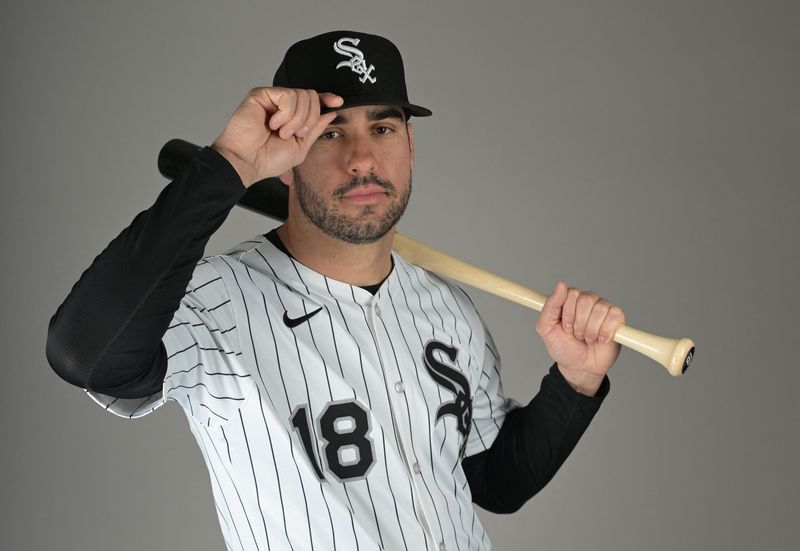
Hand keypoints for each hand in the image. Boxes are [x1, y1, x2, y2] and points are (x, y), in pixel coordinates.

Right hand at [211, 87, 342, 186]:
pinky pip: (288, 95)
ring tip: (281, 132)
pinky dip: (286, 114)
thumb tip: (330, 112)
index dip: (326, 98)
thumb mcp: (301, 147)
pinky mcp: (261, 94)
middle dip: (310, 118)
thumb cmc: (267, 159)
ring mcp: (272, 99)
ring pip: (302, 95)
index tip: (338, 102)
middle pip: (311, 96)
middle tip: (295, 134)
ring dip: (297, 119)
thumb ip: (315, 129)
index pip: (312, 101)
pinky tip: (273, 124)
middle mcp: (282, 105)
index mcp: (292, 117)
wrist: (247, 162)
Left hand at [536, 281, 624, 394]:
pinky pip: (615, 315)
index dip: (568, 313)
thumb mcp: (546, 328)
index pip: (571, 293)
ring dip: (591, 329)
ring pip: (600, 308)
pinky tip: (601, 339)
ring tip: (588, 338)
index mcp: (570, 300)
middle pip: (587, 299)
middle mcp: (587, 301)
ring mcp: (603, 309)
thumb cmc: (563, 347)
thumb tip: (561, 284)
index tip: (565, 328)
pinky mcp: (617, 319)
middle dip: (579, 323)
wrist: (579, 367)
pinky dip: (606, 331)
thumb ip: (550, 305)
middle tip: (577, 334)